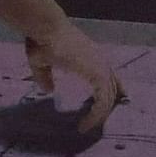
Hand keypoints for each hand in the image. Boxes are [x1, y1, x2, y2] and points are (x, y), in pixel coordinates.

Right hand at [25, 21, 123, 135]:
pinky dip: (95, 116)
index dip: (114, 90)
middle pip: (112, 89)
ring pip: (108, 100)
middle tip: (94, 124)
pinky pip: (103, 103)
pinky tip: (84, 125)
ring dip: (98, 117)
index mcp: (91, 55)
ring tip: (84, 128)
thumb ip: (45, 76)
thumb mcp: (41, 61)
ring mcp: (102, 68)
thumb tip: (48, 90)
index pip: (111, 76)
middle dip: (106, 108)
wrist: (45, 29)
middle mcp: (101, 61)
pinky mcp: (98, 75)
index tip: (112, 103)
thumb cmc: (42, 40)